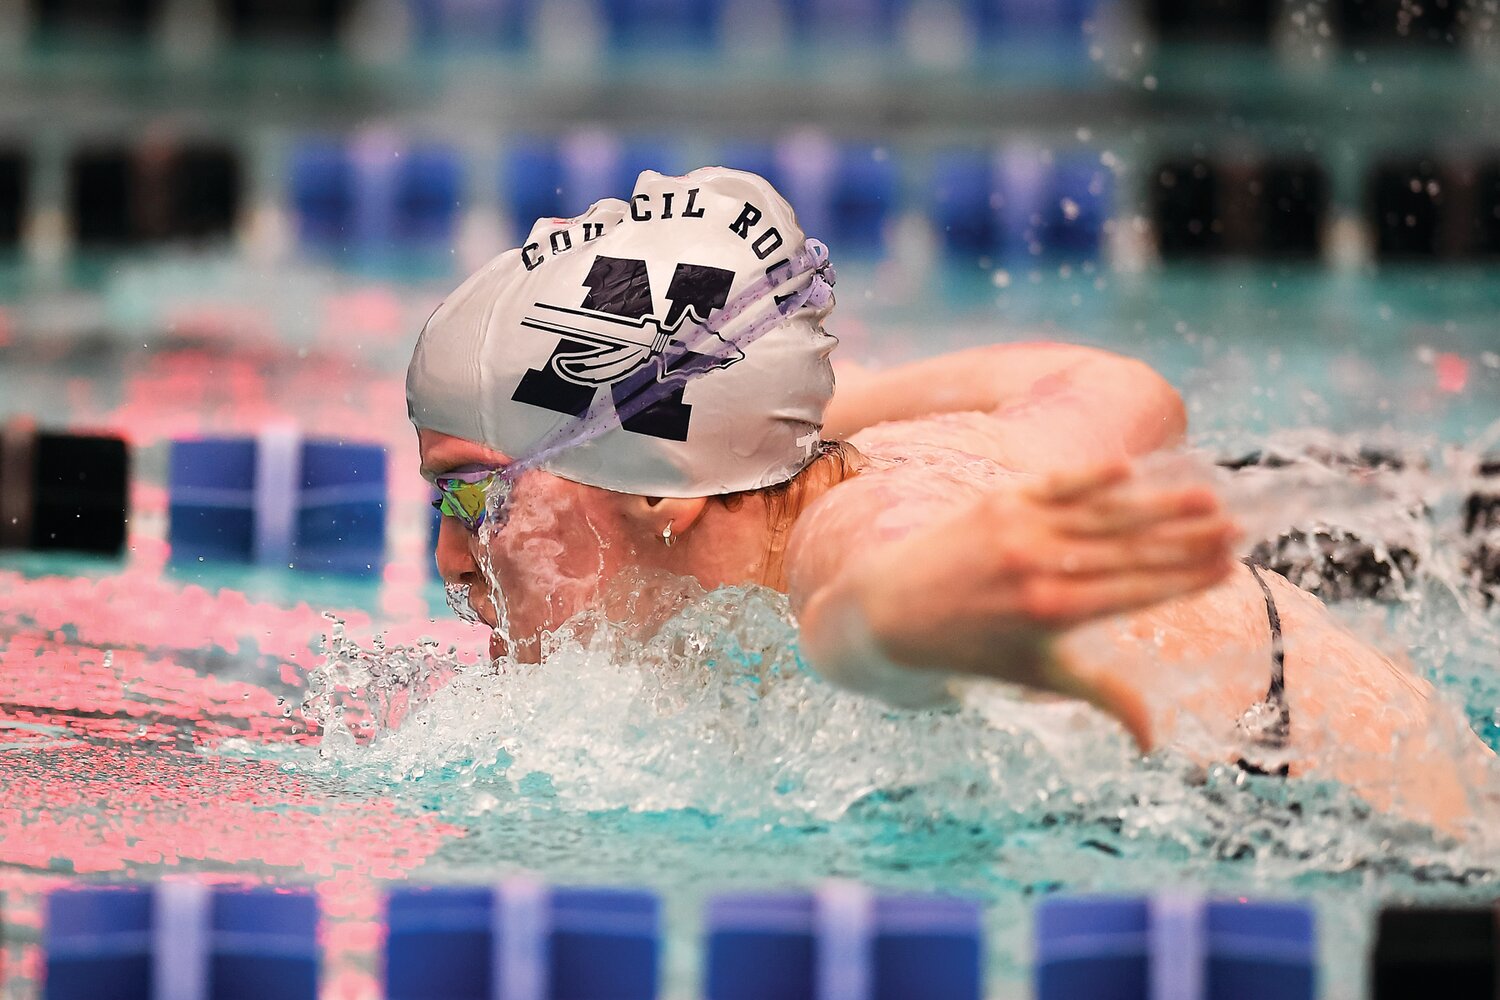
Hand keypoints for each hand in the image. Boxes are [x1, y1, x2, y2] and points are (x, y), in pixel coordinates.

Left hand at [849, 461, 1239, 746]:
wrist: (891, 610)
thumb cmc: (973, 650)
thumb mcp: (1037, 676)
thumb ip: (1100, 698)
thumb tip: (1151, 744)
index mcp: (1053, 612)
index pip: (1136, 589)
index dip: (1185, 577)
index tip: (1229, 565)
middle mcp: (1037, 566)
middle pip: (1129, 548)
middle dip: (1187, 537)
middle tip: (1236, 525)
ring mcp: (1017, 528)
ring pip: (1102, 514)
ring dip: (1157, 504)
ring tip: (1206, 496)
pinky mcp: (997, 499)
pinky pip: (1056, 485)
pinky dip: (1090, 477)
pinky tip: (1129, 469)